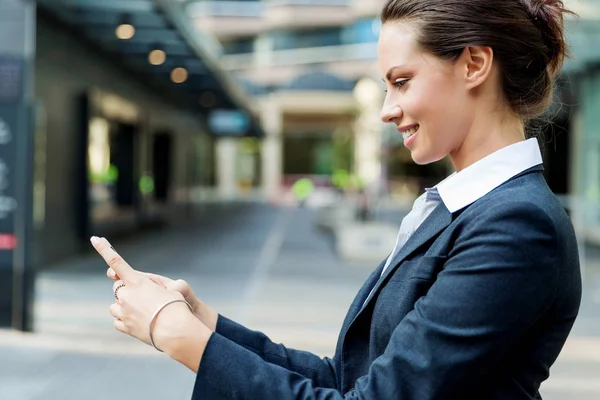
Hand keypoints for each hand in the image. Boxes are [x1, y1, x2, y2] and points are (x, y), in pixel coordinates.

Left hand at [91, 236, 210, 363]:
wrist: (175, 330)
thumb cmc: (177, 307)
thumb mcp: (171, 290)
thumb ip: (152, 288)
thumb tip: (142, 299)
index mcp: (137, 281)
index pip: (116, 261)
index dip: (104, 249)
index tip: (94, 239)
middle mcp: (125, 295)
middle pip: (117, 287)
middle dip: (126, 289)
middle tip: (144, 297)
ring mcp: (123, 311)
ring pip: (115, 305)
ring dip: (124, 306)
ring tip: (143, 312)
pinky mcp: (124, 326)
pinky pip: (118, 321)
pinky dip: (125, 320)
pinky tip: (139, 322)